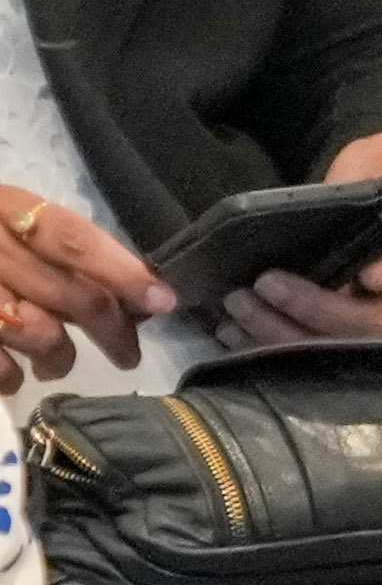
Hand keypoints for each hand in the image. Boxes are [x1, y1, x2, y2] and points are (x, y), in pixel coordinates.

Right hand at [0, 184, 175, 396]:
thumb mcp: (7, 224)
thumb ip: (64, 252)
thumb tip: (139, 295)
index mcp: (3, 207)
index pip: (71, 238)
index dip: (121, 270)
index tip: (162, 300)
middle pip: (69, 294)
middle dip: (113, 330)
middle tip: (129, 355)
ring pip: (40, 335)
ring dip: (61, 357)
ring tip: (58, 361)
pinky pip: (0, 368)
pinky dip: (13, 377)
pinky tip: (14, 372)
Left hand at [217, 131, 381, 346]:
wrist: (365, 199)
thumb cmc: (381, 176)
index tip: (366, 274)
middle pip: (368, 324)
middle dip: (314, 310)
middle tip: (264, 284)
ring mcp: (371, 326)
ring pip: (332, 346)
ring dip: (280, 331)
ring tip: (238, 303)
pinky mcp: (336, 338)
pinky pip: (303, 354)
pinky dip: (265, 345)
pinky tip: (232, 329)